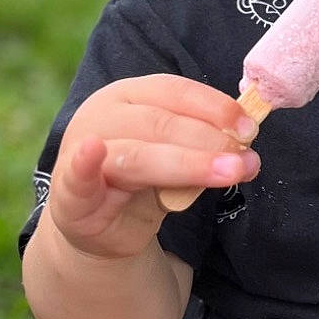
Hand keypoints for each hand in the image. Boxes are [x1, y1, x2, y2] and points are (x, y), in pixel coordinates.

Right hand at [46, 74, 259, 261]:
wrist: (97, 227)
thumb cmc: (141, 182)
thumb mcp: (177, 159)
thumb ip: (205, 150)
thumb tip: (249, 152)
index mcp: (129, 95)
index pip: (174, 91)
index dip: (214, 107)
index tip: (249, 128)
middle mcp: (103, 115)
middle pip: (160, 123)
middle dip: (209, 141)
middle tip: (245, 161)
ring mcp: (80, 151)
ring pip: (137, 155)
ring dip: (188, 165)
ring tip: (228, 173)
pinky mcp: (69, 194)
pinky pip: (77, 178)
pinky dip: (85, 166)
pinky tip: (94, 153)